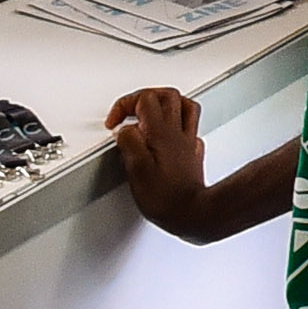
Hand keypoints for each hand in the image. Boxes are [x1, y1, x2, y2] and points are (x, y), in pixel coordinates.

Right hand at [108, 87, 214, 239]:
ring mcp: (188, 142)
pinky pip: (190, 128)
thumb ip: (128, 142)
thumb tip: (123, 130)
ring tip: (149, 112)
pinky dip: (177, 125)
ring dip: (165, 104)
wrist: (193, 213)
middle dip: (145, 96)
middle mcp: (178, 133)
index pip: (146, 98)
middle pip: (168, 95)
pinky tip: (169, 134)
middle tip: (130, 110)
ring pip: (184, 106)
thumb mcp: (136, 169)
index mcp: (161, 133)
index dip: (125, 104)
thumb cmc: (166, 197)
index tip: (114, 122)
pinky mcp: (193, 154)